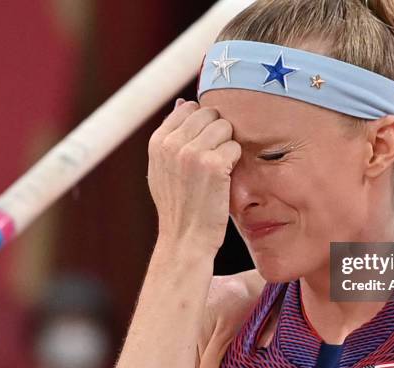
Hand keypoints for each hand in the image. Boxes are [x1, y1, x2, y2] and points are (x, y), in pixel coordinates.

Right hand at [147, 98, 240, 253]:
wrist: (185, 239)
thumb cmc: (179, 205)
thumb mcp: (163, 168)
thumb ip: (171, 136)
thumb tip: (183, 102)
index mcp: (157, 142)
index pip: (189, 108)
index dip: (203, 125)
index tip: (204, 146)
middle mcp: (172, 143)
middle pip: (209, 114)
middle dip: (217, 132)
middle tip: (214, 159)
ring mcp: (192, 153)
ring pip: (225, 127)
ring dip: (227, 146)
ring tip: (218, 169)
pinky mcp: (213, 165)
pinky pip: (235, 147)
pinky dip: (235, 162)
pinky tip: (225, 179)